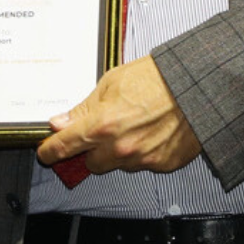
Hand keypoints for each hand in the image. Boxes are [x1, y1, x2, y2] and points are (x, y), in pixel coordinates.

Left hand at [34, 56, 201, 174]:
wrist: (197, 85)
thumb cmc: (157, 78)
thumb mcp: (111, 83)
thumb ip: (84, 108)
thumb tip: (60, 122)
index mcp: (102, 126)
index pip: (64, 147)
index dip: (50, 151)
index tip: (46, 152)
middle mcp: (119, 148)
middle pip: (90, 163)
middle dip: (92, 148)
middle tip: (104, 128)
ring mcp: (142, 160)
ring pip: (117, 164)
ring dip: (118, 151)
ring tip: (135, 124)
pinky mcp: (162, 165)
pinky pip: (142, 164)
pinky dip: (142, 152)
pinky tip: (152, 131)